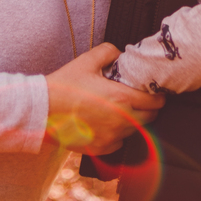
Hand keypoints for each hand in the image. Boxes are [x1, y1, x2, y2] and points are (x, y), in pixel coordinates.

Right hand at [44, 43, 164, 155]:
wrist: (42, 111)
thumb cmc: (64, 86)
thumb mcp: (86, 61)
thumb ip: (108, 52)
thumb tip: (120, 53)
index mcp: (120, 98)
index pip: (154, 101)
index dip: (158, 96)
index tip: (156, 92)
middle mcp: (120, 120)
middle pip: (150, 118)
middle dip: (149, 109)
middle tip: (141, 99)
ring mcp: (111, 137)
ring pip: (135, 131)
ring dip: (134, 121)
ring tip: (121, 110)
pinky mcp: (101, 149)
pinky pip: (120, 143)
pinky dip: (118, 134)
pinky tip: (108, 123)